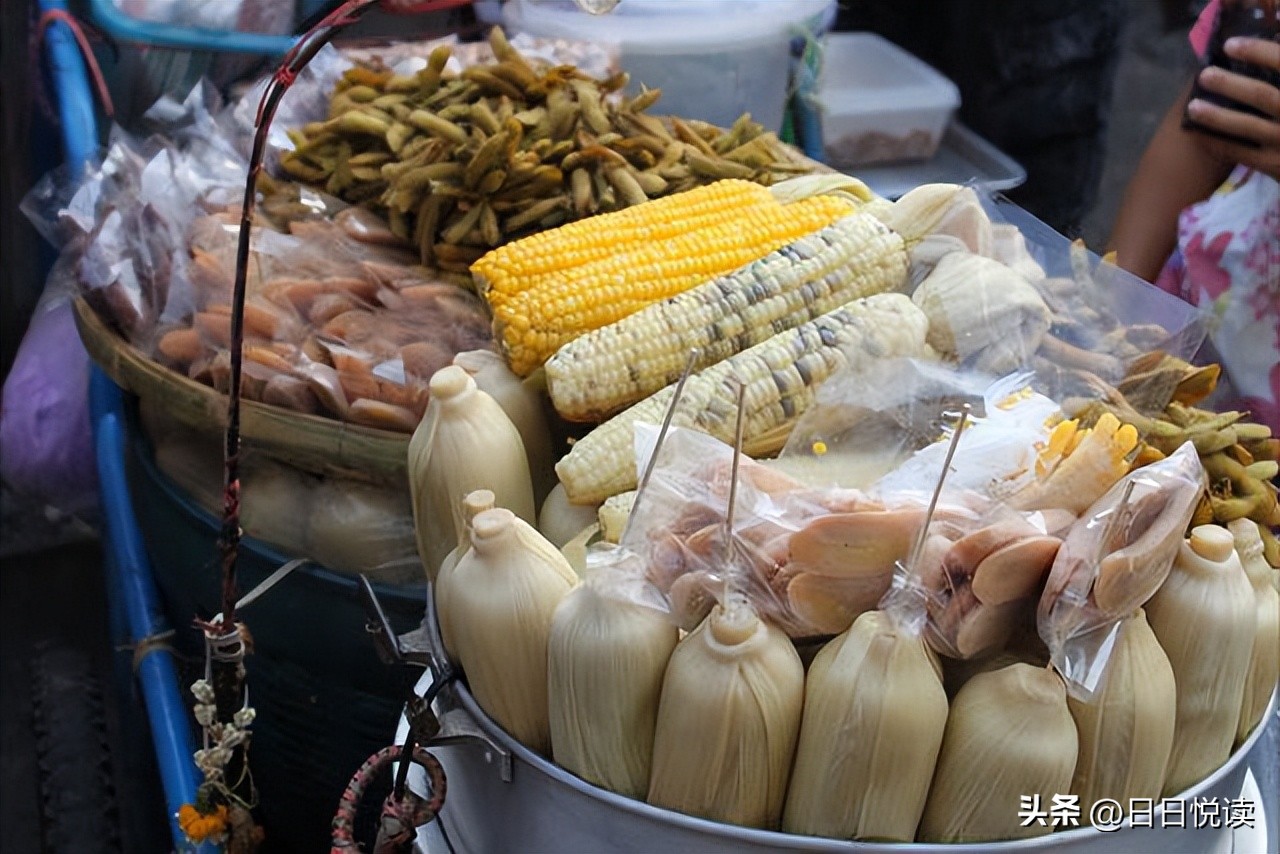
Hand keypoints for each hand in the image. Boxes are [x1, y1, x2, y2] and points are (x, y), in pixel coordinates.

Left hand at [1185, 36, 1279, 180]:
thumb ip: (1279, 70)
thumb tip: (1269, 34)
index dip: (1258, 51)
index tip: (1229, 44)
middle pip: (1261, 95)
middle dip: (1230, 84)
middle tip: (1204, 75)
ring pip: (1247, 125)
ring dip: (1216, 115)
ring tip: (1192, 107)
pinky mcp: (1275, 165)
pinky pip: (1240, 152)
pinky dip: (1217, 142)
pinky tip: (1197, 134)